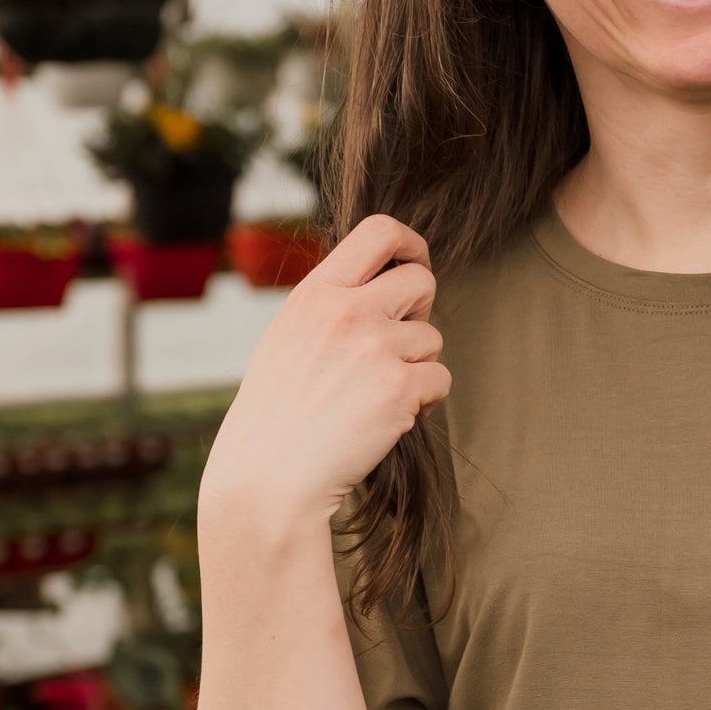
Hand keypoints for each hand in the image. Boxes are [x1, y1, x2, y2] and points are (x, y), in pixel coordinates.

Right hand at [199, 214, 452, 533]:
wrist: (270, 478)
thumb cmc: (276, 415)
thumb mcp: (288, 338)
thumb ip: (331, 306)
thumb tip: (381, 283)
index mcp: (316, 293)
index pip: (380, 231)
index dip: (411, 244)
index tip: (415, 263)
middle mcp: (348, 312)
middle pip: (422, 282)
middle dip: (420, 310)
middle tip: (397, 344)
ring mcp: (376, 349)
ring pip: (432, 338)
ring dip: (415, 365)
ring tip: (373, 395)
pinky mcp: (400, 389)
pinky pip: (440, 379)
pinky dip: (424, 400)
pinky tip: (388, 418)